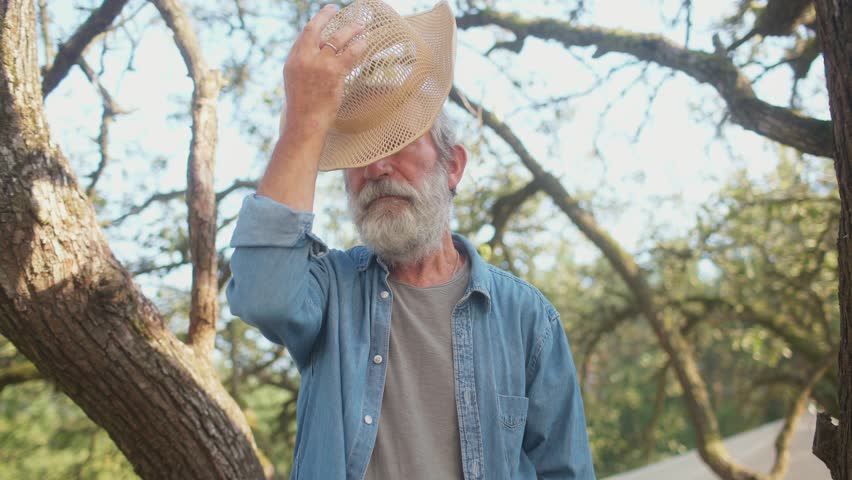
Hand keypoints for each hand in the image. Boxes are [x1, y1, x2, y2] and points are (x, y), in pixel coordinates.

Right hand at [281, 4, 366, 137]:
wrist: (305, 123)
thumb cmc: (303, 108)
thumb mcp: (296, 83)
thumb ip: (305, 66)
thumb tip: (320, 54)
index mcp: (293, 61)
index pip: (304, 35)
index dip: (316, 23)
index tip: (324, 15)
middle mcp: (304, 59)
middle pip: (315, 29)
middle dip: (326, 15)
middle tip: (336, 8)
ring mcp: (319, 64)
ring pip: (337, 39)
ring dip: (350, 29)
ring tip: (360, 26)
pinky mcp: (334, 73)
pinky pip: (350, 53)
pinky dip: (359, 46)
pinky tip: (365, 42)